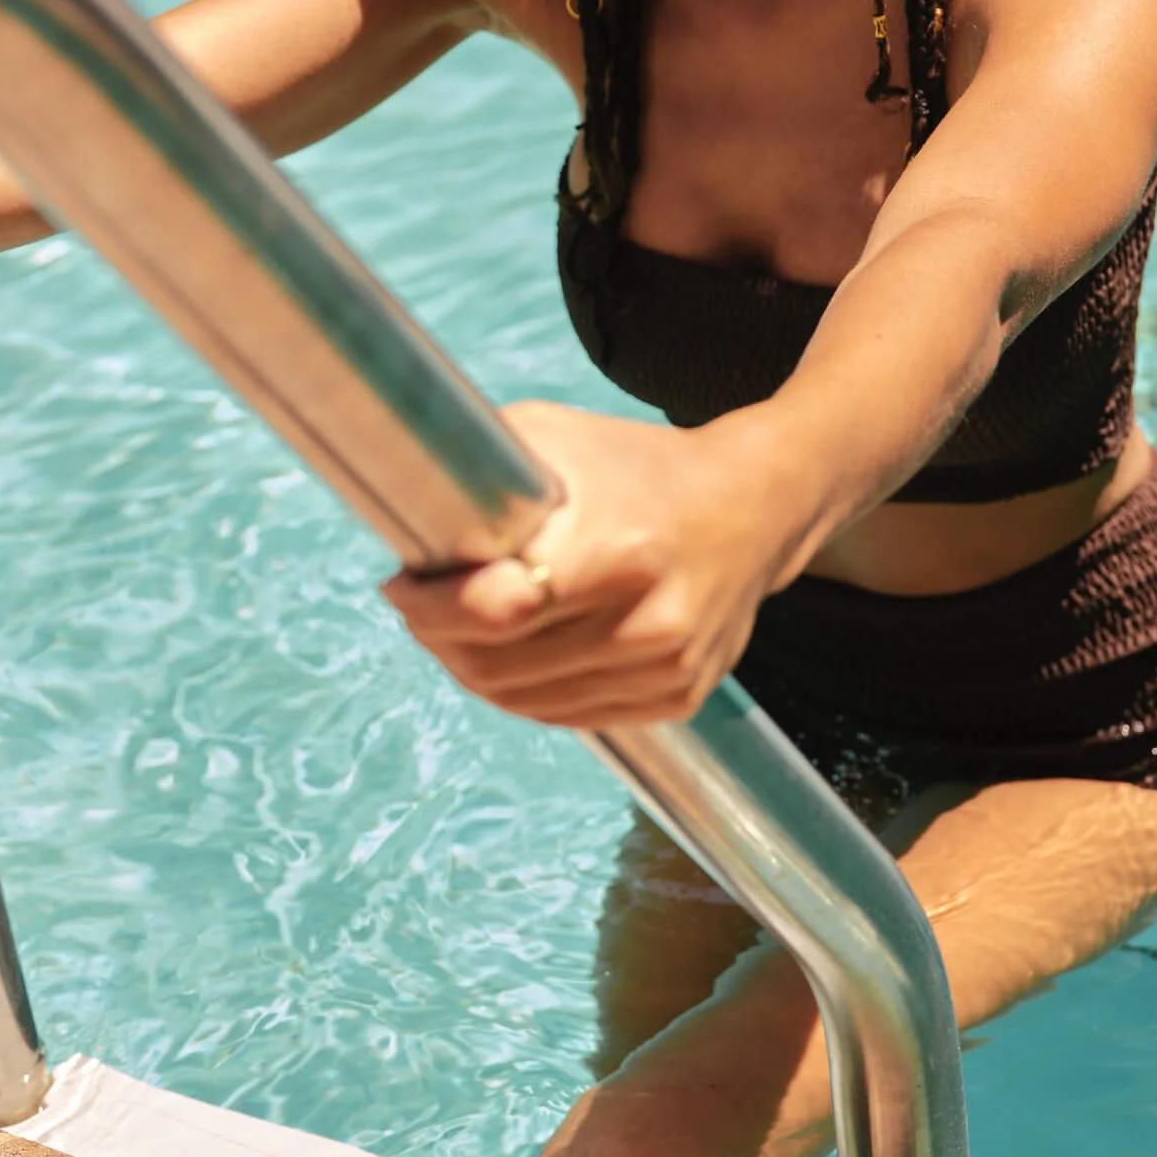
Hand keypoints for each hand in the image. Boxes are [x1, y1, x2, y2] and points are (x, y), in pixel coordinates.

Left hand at [381, 400, 788, 726]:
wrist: (755, 507)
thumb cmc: (642, 467)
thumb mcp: (559, 439)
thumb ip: (482, 475)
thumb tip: (401, 512)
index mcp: (618, 549)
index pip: (499, 609)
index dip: (433, 606)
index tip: (401, 584)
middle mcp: (651, 620)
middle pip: (500, 665)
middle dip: (437, 639)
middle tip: (415, 607)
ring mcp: (669, 668)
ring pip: (526, 702)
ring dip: (472, 671)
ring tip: (455, 629)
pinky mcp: (679, 696)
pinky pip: (569, 716)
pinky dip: (524, 693)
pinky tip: (509, 654)